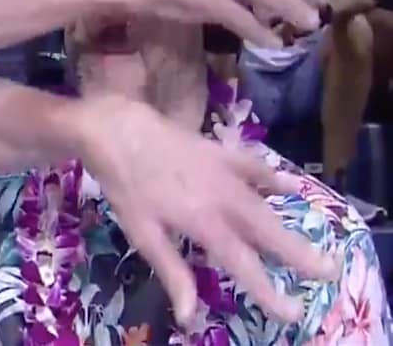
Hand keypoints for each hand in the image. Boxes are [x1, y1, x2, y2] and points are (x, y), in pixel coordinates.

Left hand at [76, 94, 338, 326]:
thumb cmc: (126, 186)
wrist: (117, 130)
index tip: (292, 312)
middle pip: (268, 231)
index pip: (243, 264)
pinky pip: (254, 165)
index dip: (268, 290)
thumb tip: (190, 315)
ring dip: (290, 224)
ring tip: (314, 243)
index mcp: (204, 222)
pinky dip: (272, 177)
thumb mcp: (143, 233)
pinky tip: (287, 186)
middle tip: (328, 273)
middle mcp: (223, 198)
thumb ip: (172, 271)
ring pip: (266, 202)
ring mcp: (224, 171)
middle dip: (298, 255)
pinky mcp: (219, 151)